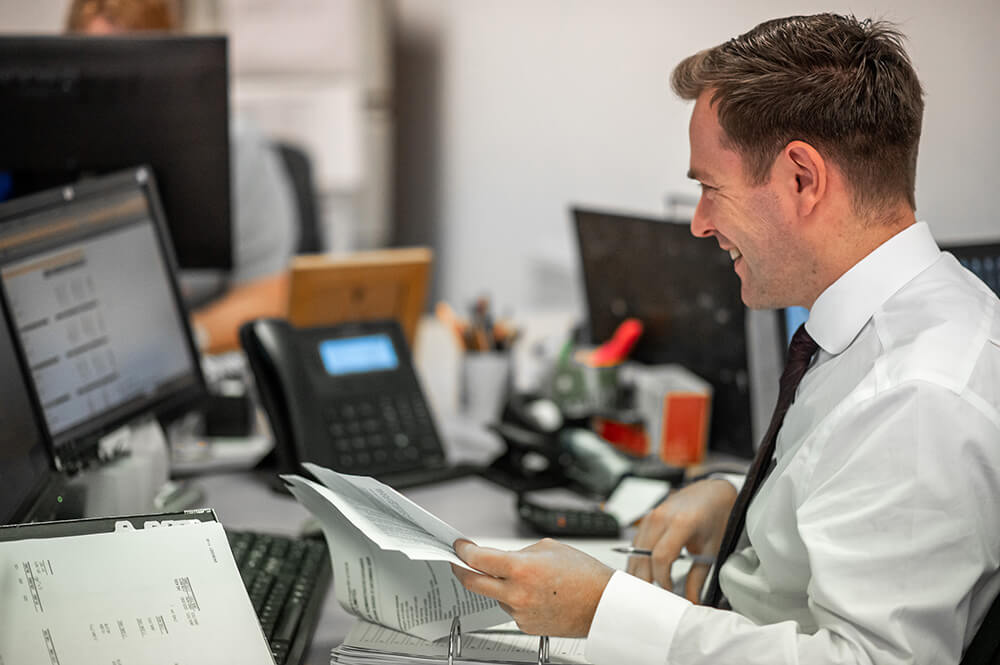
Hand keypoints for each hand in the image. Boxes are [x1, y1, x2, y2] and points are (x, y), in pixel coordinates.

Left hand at [451, 538, 614, 636]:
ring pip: (495, 596)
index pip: (478, 559)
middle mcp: (517, 593)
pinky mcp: (526, 626)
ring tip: (525, 577)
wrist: (603, 604)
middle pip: (473, 583)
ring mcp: (520, 612)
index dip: (464, 551)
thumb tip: (502, 557)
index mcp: (521, 569)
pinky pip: (511, 608)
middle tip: (459, 562)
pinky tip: (534, 592)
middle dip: (462, 571)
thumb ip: (519, 552)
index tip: (460, 546)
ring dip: (498, 585)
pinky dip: (515, 599)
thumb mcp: (549, 548)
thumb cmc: (584, 575)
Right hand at [627, 478, 736, 602]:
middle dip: (646, 581)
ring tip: (649, 591)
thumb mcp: (712, 549)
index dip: (663, 581)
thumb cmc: (715, 518)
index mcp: (681, 523)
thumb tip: (692, 601)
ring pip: (634, 552)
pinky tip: (645, 575)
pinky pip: (635, 544)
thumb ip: (698, 578)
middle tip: (655, 599)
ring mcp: (650, 516)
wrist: (713, 493)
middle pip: (642, 556)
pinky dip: (637, 562)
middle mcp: (661, 517)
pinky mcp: (646, 519)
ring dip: (638, 573)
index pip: (660, 559)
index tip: (671, 594)